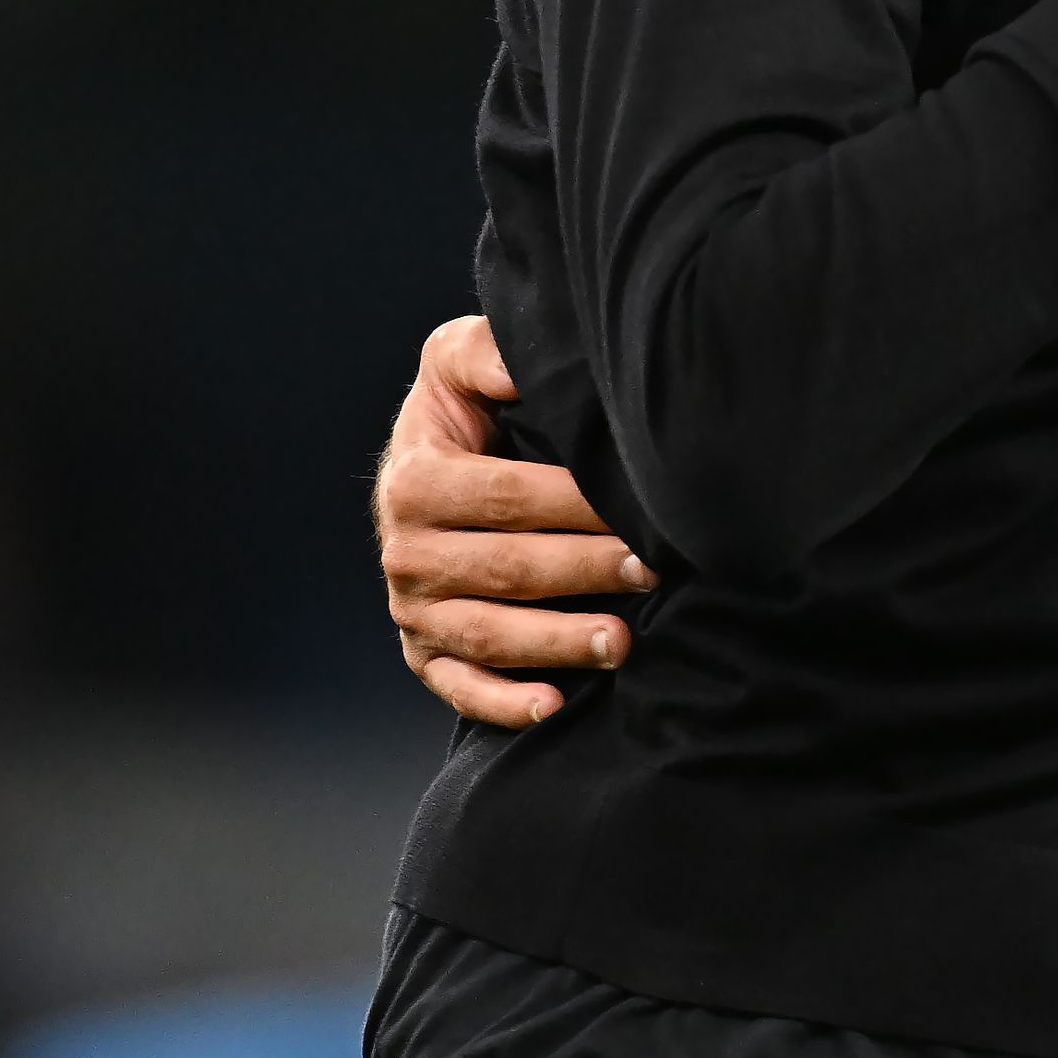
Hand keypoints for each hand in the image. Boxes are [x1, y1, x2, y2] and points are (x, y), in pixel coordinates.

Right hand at [376, 315, 645, 727]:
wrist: (423, 468)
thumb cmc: (462, 412)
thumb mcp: (456, 362)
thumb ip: (484, 352)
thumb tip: (522, 359)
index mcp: (414, 482)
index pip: (506, 498)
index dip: (575, 505)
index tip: (639, 509)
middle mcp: (405, 552)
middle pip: (507, 569)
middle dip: (585, 572)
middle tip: (652, 571)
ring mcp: (413, 609)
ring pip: (488, 635)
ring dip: (557, 644)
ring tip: (621, 643)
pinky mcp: (423, 653)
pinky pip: (459, 687)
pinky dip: (503, 702)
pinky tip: (554, 705)